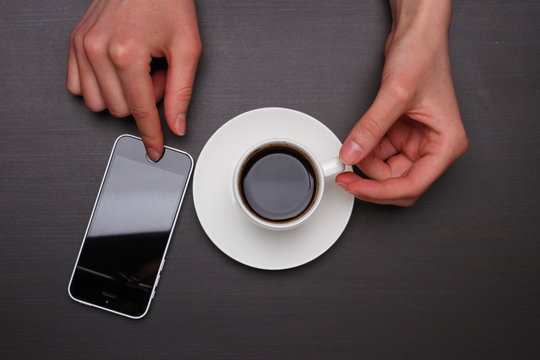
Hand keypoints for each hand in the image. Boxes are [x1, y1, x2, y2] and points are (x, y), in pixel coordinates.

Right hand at [67, 0, 200, 159]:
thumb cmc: (166, 1)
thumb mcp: (187, 47)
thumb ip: (182, 91)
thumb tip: (176, 124)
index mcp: (127, 52)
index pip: (140, 111)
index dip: (152, 134)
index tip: (155, 149)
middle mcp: (99, 50)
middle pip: (121, 109)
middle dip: (145, 98)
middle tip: (158, 73)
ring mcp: (83, 46)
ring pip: (98, 103)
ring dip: (122, 94)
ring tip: (140, 69)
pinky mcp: (75, 43)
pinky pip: (78, 86)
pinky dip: (99, 86)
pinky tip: (118, 70)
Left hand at [336, 0, 467, 205]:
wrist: (416, 35)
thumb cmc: (423, 56)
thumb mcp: (395, 94)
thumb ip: (371, 128)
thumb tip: (352, 153)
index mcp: (446, 143)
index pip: (414, 184)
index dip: (382, 192)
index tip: (357, 189)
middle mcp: (433, 146)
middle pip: (400, 183)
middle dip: (372, 182)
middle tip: (346, 177)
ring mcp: (416, 141)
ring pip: (387, 171)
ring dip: (366, 164)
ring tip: (354, 146)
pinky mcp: (401, 133)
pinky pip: (380, 154)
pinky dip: (366, 151)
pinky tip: (358, 140)